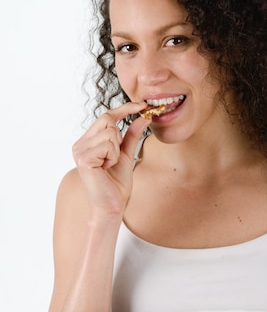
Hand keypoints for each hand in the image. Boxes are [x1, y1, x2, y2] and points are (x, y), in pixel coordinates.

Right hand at [72, 102, 147, 217]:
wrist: (112, 205)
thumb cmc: (117, 184)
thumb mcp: (126, 155)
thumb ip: (131, 135)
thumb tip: (142, 117)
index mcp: (87, 142)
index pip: (106, 116)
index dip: (124, 108)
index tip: (142, 105)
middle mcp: (80, 144)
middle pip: (107, 119)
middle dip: (119, 138)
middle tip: (114, 158)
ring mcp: (79, 150)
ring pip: (110, 132)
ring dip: (117, 150)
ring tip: (109, 166)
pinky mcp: (83, 158)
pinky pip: (108, 145)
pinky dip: (113, 157)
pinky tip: (106, 169)